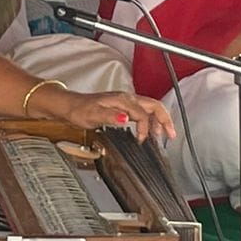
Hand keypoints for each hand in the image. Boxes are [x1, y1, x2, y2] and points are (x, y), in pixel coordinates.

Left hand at [49, 91, 175, 142]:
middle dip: (165, 120)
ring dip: (159, 120)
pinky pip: (143, 111)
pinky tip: (148, 129)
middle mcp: (126, 99)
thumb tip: (126, 118)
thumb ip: (111, 117)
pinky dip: (151, 120)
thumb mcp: (93, 115)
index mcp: (123, 100)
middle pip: (154, 106)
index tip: (142, 141)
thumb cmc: (79, 110)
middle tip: (171, 135)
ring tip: (163, 134)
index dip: (146, 128)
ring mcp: (125, 102)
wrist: (69, 106)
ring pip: (150, 107)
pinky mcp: (122, 106)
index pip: (143, 114)